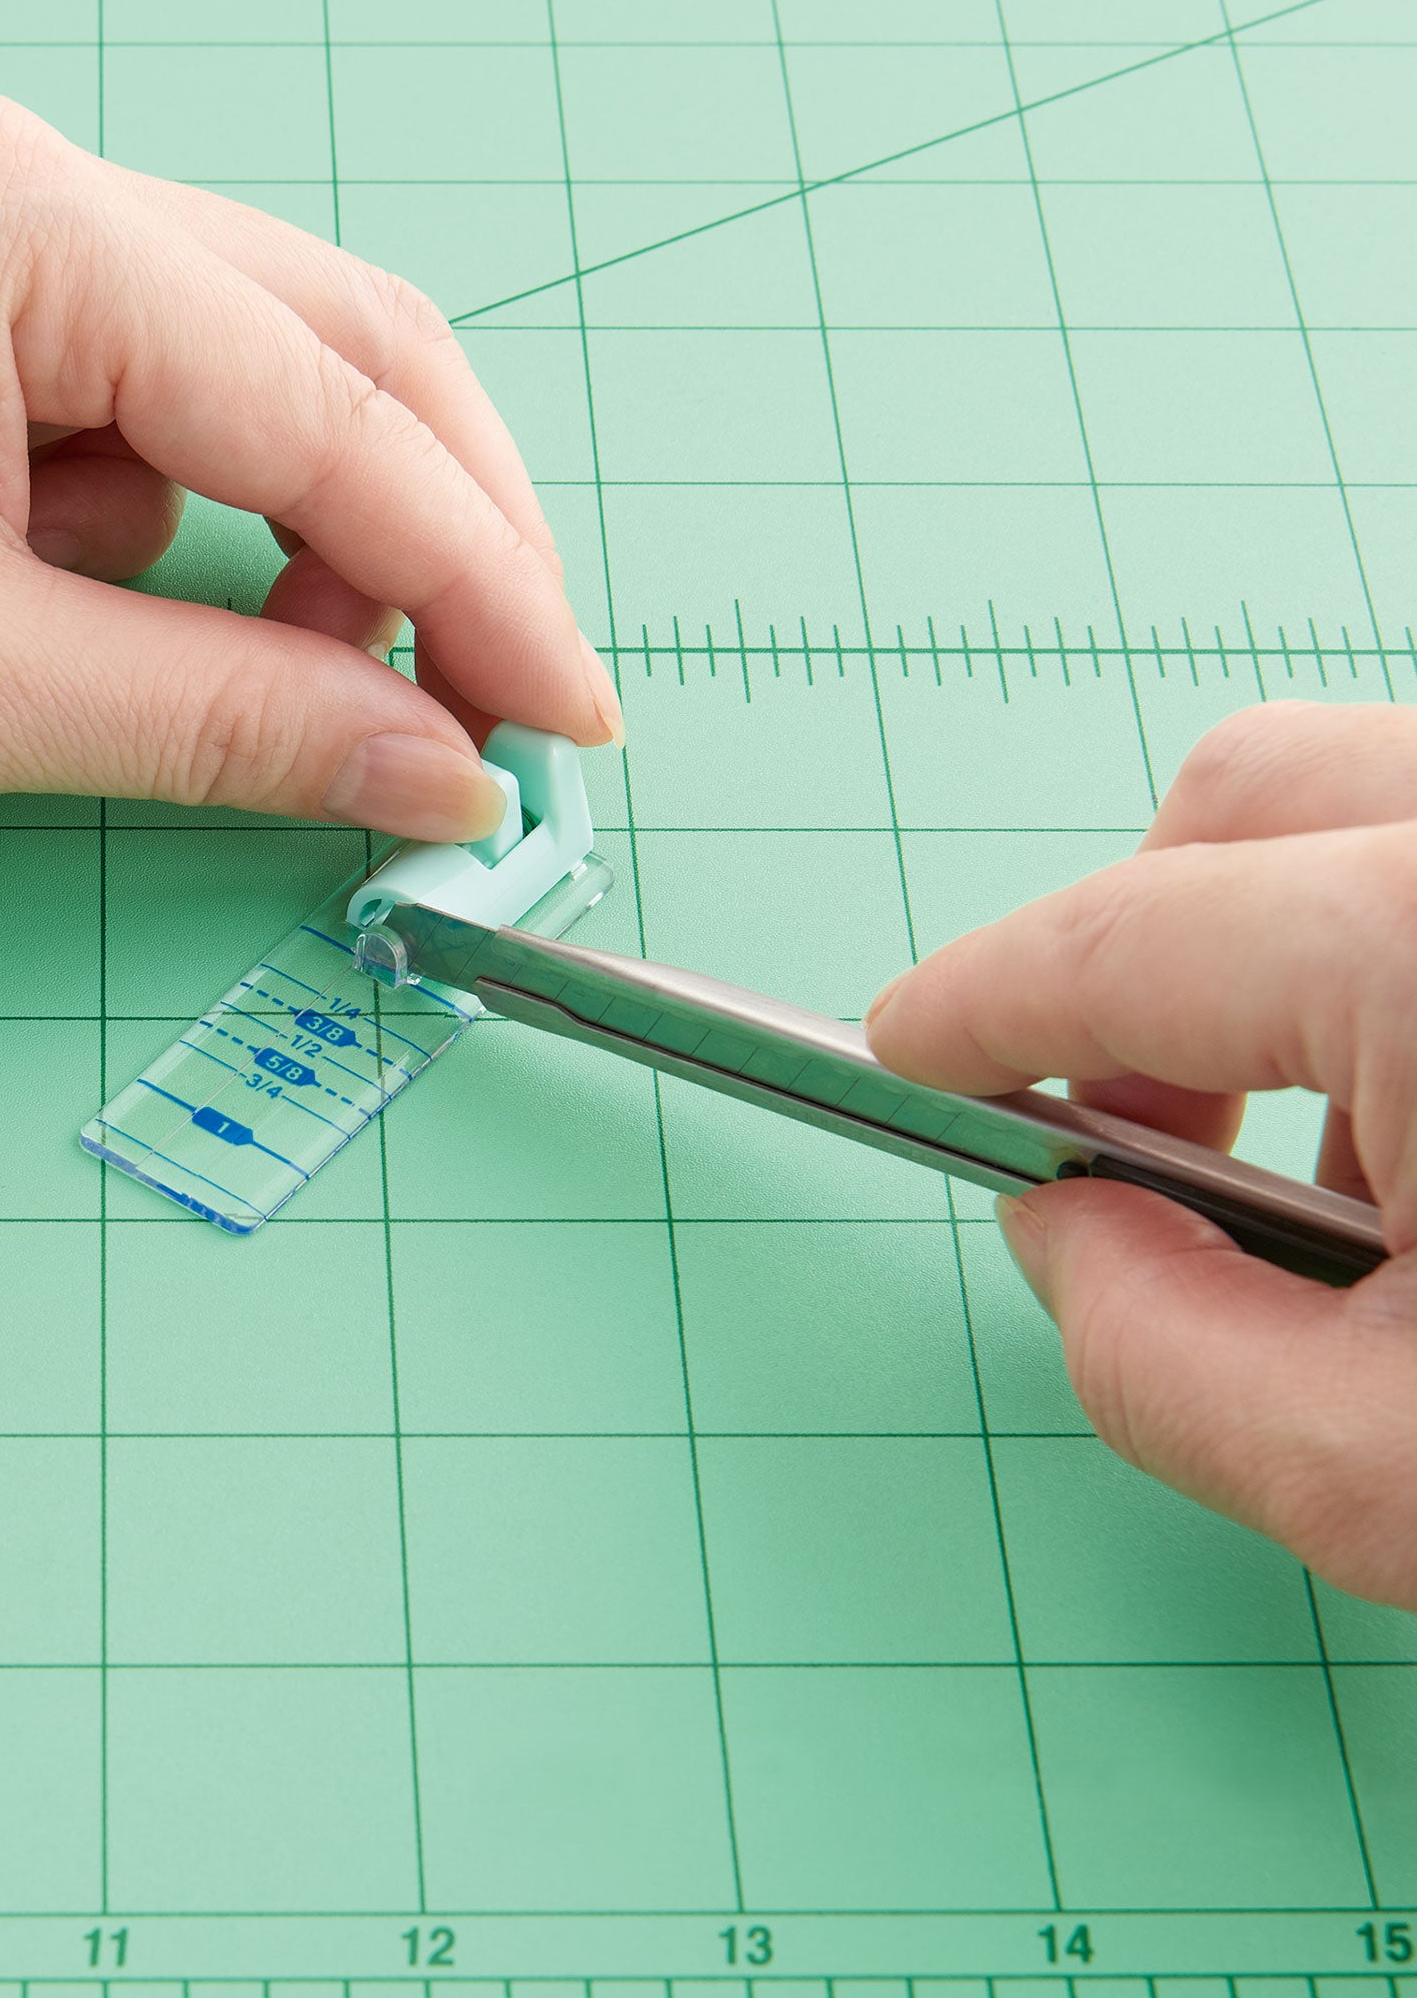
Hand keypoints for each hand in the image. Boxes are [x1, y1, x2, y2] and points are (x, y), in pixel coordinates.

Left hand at [0, 92, 617, 833]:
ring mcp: (16, 265)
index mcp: (29, 233)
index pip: (338, 415)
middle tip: (514, 701)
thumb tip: (435, 773)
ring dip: (352, 547)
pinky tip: (215, 637)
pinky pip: (186, 437)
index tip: (567, 715)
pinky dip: (239, 549)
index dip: (481, 581)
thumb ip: (231, 723)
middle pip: (351, 358)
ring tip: (353, 692)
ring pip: (284, 393)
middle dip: (451, 540)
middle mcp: (42, 204)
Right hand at [866, 700, 1416, 1609]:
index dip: (976, 1008)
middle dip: (1139, 949)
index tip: (909, 1055)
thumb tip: (1063, 1237)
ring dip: (1287, 969)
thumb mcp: (1402, 1478)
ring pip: (1364, 816)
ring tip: (1342, 1178)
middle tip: (1131, 1136)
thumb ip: (1157, 1357)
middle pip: (1247, 796)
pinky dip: (1398, 971)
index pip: (1126, 941)